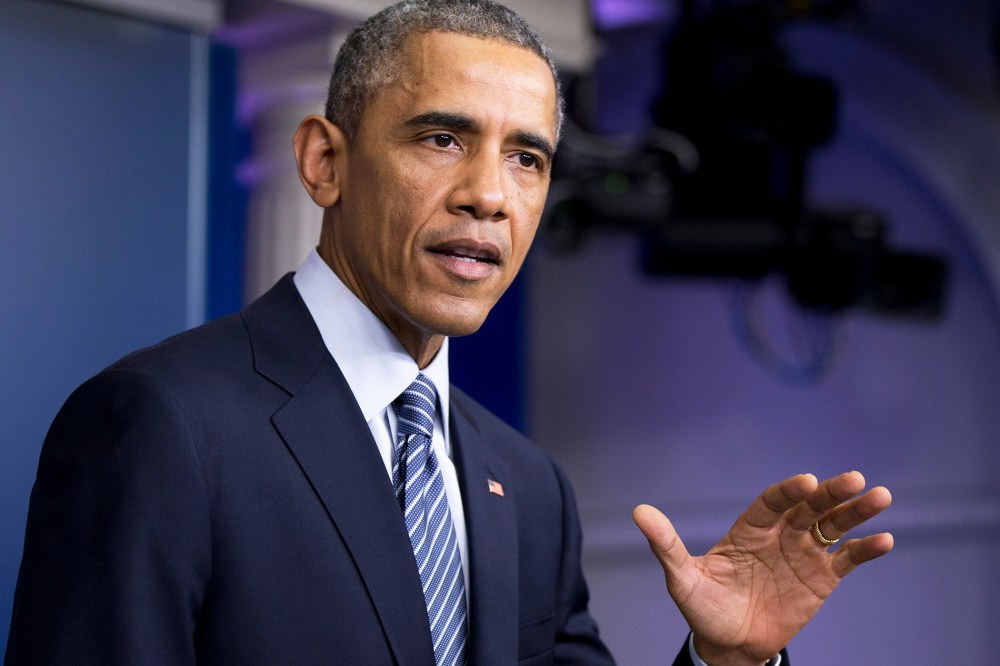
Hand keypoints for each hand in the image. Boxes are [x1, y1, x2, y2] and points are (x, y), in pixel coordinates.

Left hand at [633, 471, 892, 665]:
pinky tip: (884, 539)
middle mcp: (780, 534)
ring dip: (856, 511)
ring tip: (881, 496)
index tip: (807, 482)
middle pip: (809, 506)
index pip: (772, 501)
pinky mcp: (822, 579)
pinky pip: (846, 559)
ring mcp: (803, 554)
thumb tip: (637, 512)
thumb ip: (666, 545)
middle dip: (831, 492)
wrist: (729, 644)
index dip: (789, 491)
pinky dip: (865, 549)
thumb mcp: (682, 578)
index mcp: (749, 528)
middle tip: (855, 479)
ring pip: (833, 526)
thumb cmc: (703, 606)